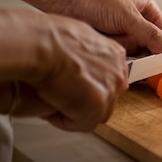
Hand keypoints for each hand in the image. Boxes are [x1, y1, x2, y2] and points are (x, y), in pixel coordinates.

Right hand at [0, 10, 127, 130]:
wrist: (44, 47)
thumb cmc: (52, 39)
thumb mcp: (79, 37)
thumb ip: (89, 52)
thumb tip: (80, 60)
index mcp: (115, 55)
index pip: (108, 80)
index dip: (86, 85)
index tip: (71, 83)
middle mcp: (118, 73)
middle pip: (104, 98)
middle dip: (83, 100)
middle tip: (61, 93)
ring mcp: (110, 91)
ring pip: (93, 113)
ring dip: (73, 110)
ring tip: (54, 97)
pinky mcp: (97, 108)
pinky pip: (79, 124)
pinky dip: (62, 120)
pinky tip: (51, 104)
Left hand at [56, 0, 161, 54]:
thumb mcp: (128, 17)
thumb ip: (151, 35)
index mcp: (148, 11)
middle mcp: (137, 24)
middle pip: (149, 49)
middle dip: (141, 52)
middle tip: (134, 53)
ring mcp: (122, 34)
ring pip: (132, 54)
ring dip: (123, 51)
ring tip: (110, 37)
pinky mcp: (108, 44)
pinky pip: (116, 56)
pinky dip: (112, 54)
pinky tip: (104, 43)